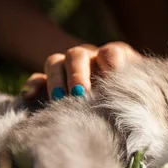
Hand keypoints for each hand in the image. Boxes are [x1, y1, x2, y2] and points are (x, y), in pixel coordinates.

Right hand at [20, 42, 140, 100]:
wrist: (120, 114)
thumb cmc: (133, 104)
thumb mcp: (139, 94)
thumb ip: (135, 91)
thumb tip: (130, 96)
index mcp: (115, 58)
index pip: (112, 52)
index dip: (111, 62)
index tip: (111, 75)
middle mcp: (91, 58)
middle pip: (78, 54)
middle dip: (78, 73)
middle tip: (82, 93)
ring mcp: (69, 68)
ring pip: (55, 62)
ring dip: (56, 80)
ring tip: (61, 100)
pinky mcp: (52, 83)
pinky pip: (37, 79)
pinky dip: (33, 86)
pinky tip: (28, 97)